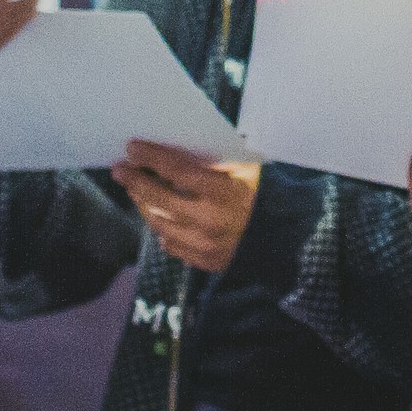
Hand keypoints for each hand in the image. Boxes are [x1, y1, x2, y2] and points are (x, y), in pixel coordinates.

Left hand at [113, 140, 258, 273]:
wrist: (291, 238)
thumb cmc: (268, 194)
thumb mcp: (246, 169)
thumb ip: (214, 162)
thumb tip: (174, 153)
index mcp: (223, 192)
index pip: (177, 171)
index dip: (152, 158)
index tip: (132, 148)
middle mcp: (210, 220)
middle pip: (160, 199)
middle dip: (136, 181)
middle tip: (120, 170)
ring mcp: (206, 245)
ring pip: (160, 224)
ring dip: (144, 205)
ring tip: (135, 192)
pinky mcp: (207, 262)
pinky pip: (174, 246)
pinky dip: (163, 231)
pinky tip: (157, 219)